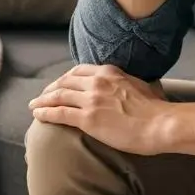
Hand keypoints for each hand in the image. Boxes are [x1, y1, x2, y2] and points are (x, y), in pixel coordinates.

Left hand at [28, 65, 169, 155]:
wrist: (160, 124)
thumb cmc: (156, 109)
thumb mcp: (141, 85)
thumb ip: (128, 83)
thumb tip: (132, 86)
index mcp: (109, 72)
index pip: (78, 70)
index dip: (64, 78)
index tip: (59, 84)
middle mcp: (96, 82)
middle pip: (64, 82)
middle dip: (50, 89)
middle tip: (42, 96)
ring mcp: (90, 100)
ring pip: (58, 96)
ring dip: (42, 101)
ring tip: (34, 106)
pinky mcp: (87, 118)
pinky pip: (59, 113)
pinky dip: (45, 113)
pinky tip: (38, 115)